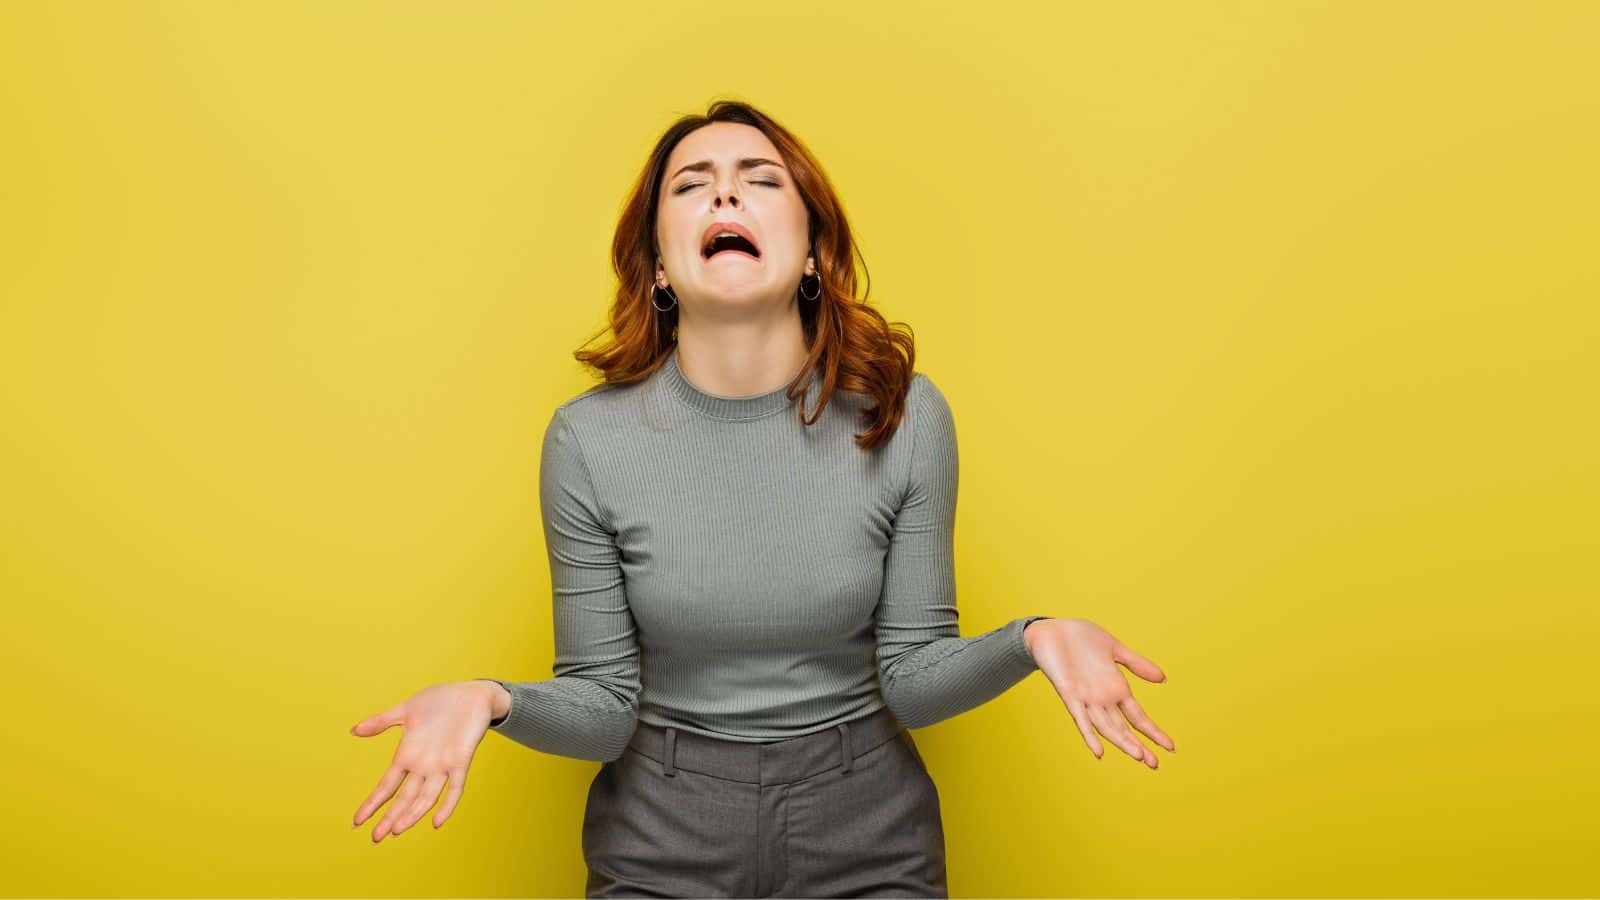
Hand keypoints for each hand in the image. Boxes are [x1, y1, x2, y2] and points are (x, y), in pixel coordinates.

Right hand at [349, 680, 502, 841]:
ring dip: (412, 815)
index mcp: (407, 754)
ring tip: (396, 831)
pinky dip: (447, 805)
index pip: (387, 785)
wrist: (473, 692)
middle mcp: (423, 765)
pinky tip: (437, 821)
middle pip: (404, 798)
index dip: (373, 803)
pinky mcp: (462, 760)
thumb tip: (354, 730)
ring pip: (425, 797)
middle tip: (375, 838)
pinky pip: (455, 788)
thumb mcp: (406, 711)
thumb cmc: (440, 700)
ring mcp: (442, 765)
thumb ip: (380, 722)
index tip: (357, 821)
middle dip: (389, 818)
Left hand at [1024, 618, 1174, 768]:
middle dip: (1140, 746)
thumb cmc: (1081, 637)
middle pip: (1124, 728)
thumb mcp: (1115, 649)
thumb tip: (1163, 679)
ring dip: (1121, 742)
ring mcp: (1086, 698)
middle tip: (1156, 765)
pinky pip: (1079, 718)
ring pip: (1106, 727)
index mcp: (1116, 688)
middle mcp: (1102, 698)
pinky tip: (1098, 751)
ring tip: (1139, 756)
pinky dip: (1089, 735)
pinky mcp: (1068, 693)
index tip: (1170, 747)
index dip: (1152, 732)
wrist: (1051, 629)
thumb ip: (1137, 665)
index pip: (1138, 716)